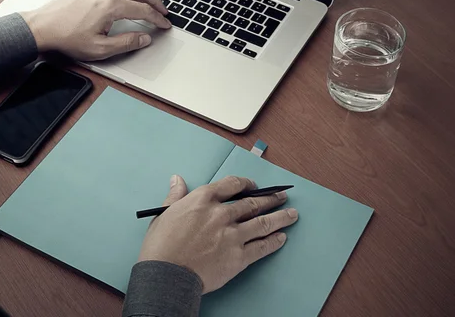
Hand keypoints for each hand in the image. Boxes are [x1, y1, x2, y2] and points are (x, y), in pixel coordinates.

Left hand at [20, 0, 170, 60]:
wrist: (41, 27)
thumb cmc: (66, 38)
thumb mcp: (100, 48)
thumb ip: (127, 43)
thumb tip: (145, 38)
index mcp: (110, 6)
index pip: (143, 10)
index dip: (158, 18)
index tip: (165, 25)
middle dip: (155, 2)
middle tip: (163, 12)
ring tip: (150, 1)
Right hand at [138, 175, 297, 293]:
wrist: (167, 275)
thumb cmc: (161, 247)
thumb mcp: (164, 214)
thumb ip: (175, 196)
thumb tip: (177, 179)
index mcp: (203, 200)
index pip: (231, 185)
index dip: (246, 184)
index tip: (254, 185)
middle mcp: (221, 214)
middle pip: (253, 203)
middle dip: (270, 199)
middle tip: (281, 196)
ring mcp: (232, 235)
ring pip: (263, 222)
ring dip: (280, 217)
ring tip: (292, 214)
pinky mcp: (238, 256)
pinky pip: (261, 246)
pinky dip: (274, 241)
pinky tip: (282, 237)